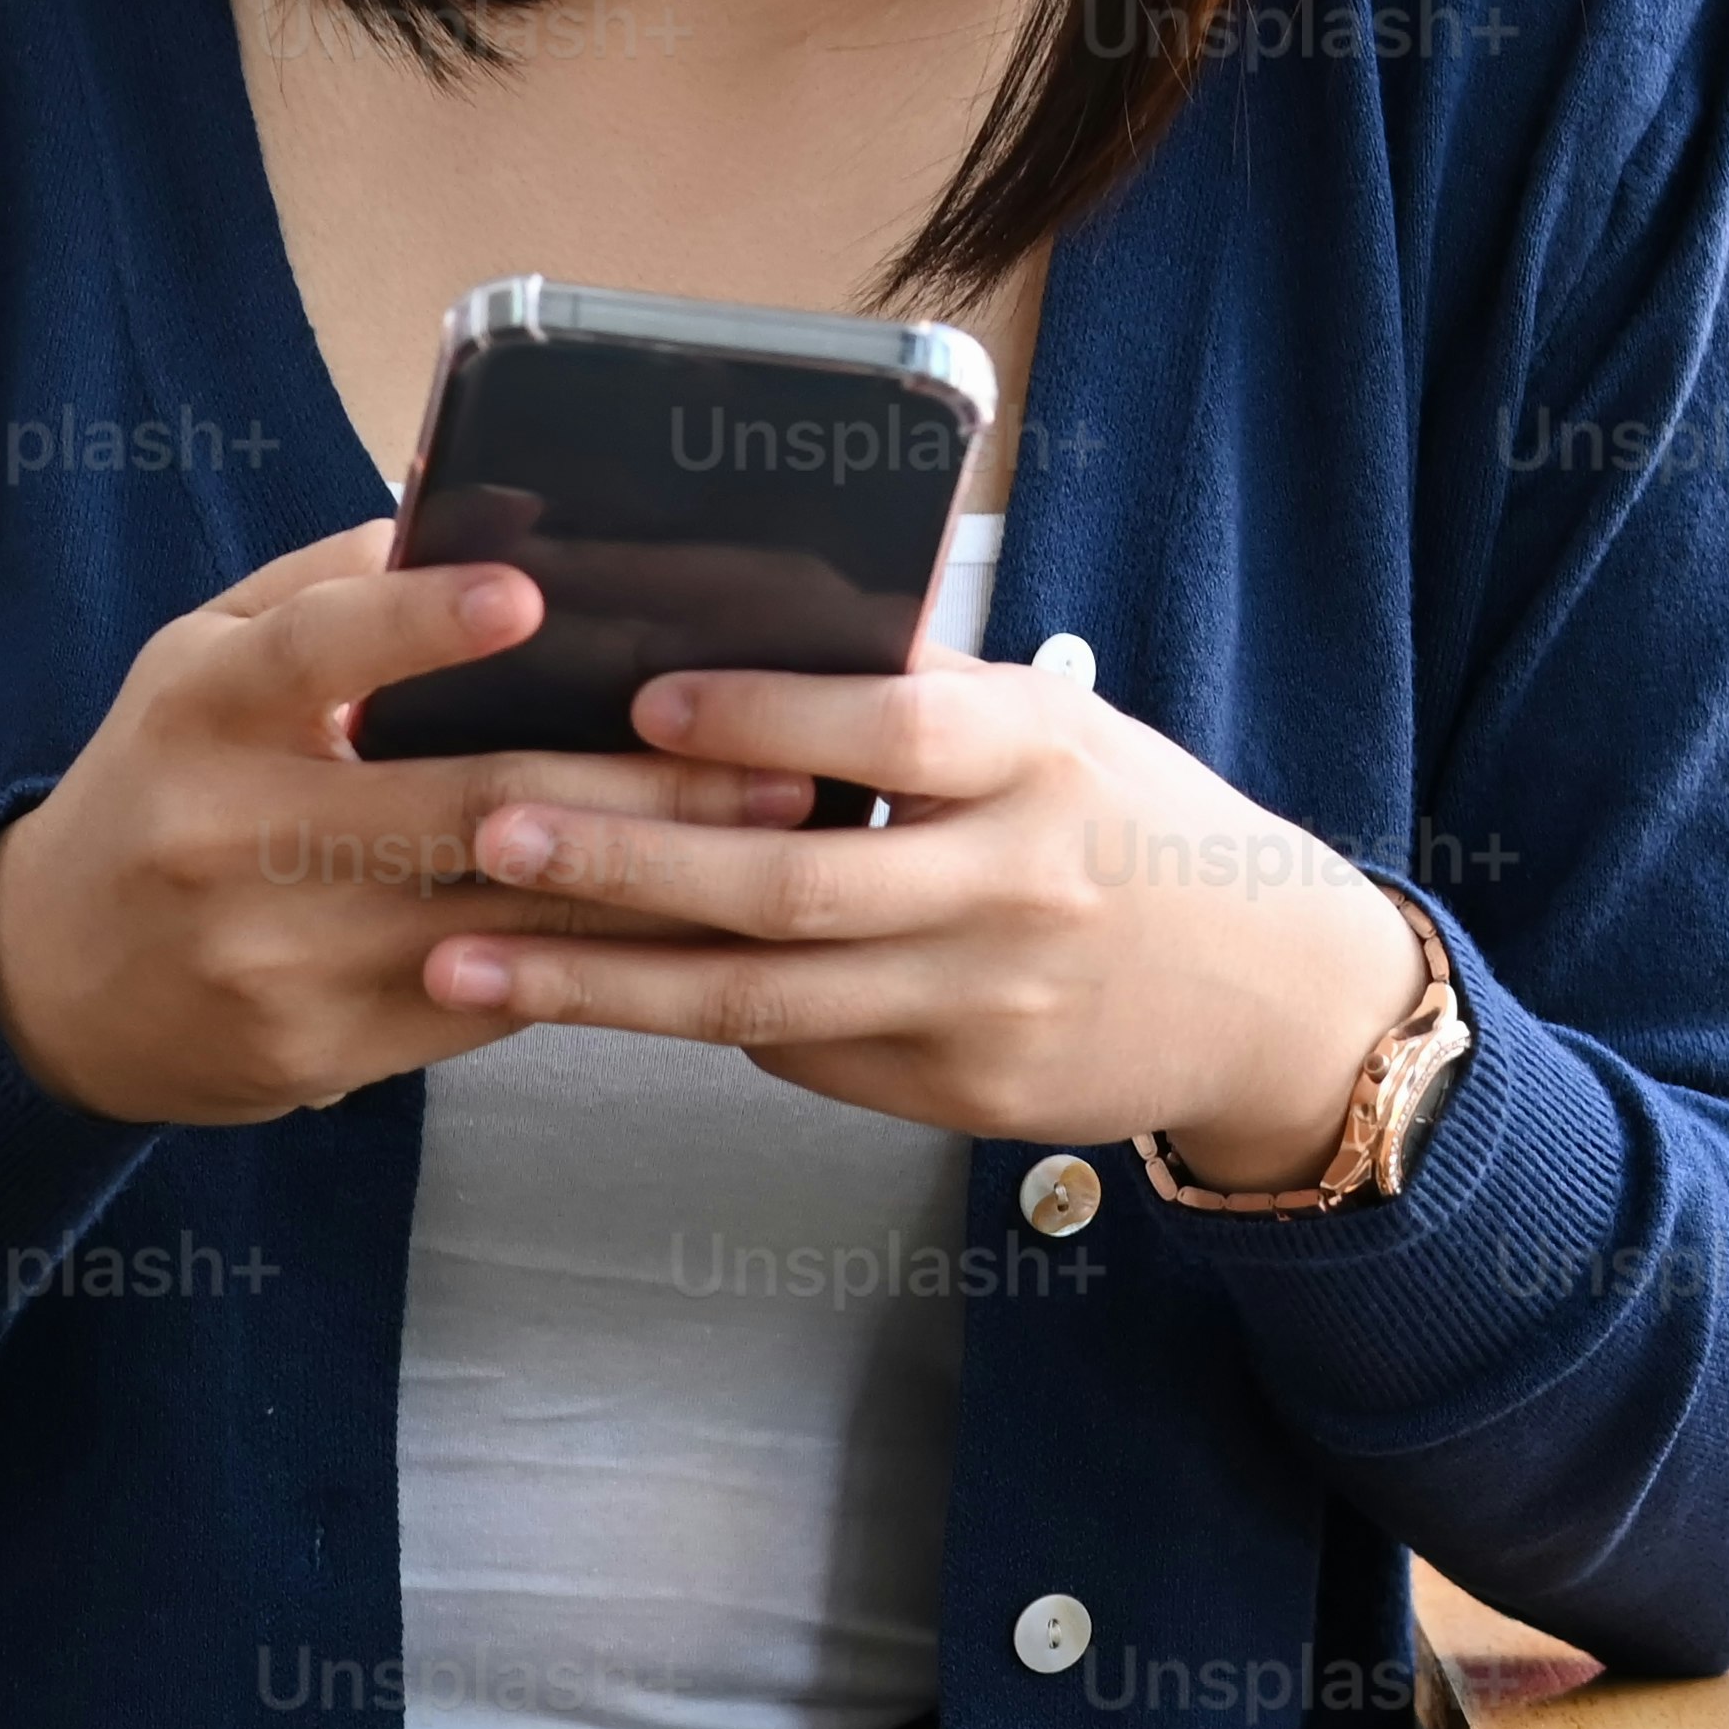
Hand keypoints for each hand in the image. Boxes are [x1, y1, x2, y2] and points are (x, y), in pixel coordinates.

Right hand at [0, 521, 828, 1127]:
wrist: (55, 986)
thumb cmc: (167, 779)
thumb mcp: (206, 660)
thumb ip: (334, 583)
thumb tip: (478, 502)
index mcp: (202, 711)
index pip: (315, 656)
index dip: (416, 624)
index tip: (525, 593)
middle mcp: (230, 837)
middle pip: (463, 808)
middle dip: (638, 788)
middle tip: (776, 761)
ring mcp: (277, 958)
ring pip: (503, 919)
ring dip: (653, 882)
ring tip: (775, 841)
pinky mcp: (322, 1052)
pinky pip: (491, 1000)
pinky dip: (597, 959)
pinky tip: (694, 926)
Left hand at [428, 632, 1426, 1181]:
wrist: (1267, 990)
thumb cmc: (1129, 822)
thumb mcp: (1058, 728)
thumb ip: (920, 696)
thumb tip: (733, 635)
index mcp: (1036, 756)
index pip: (887, 729)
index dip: (760, 717)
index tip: (636, 701)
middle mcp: (1011, 881)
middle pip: (791, 883)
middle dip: (622, 860)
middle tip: (487, 827)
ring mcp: (983, 1001)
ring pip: (760, 1002)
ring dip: (598, 978)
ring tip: (462, 951)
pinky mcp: (959, 1094)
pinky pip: (799, 1059)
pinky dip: (689, 1022)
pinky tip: (581, 994)